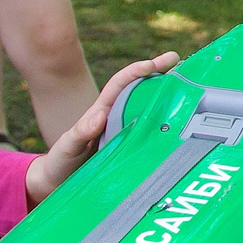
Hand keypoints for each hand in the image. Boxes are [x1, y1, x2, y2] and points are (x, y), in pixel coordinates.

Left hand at [25, 52, 180, 201]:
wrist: (57, 184)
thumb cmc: (60, 162)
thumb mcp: (67, 147)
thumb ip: (80, 133)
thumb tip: (99, 117)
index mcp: (101, 112)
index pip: (120, 85)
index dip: (135, 72)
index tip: (152, 65)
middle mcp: (115, 118)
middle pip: (138, 89)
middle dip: (156, 72)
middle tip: (177, 58)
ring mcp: (123, 132)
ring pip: (147, 108)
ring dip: (164, 94)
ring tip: (185, 82)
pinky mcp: (129, 148)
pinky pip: (148, 131)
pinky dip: (163, 122)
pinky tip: (179, 121)